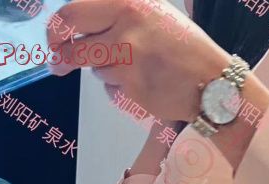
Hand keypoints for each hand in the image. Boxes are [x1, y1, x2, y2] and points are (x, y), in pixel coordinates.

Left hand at [45, 0, 231, 123]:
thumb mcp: (154, 12)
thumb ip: (119, 13)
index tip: (54, 38)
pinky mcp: (133, 91)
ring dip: (105, 71)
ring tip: (134, 68)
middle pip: (73, 46)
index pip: (73, 13)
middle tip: (58, 62)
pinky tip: (144, 83)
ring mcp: (128, 63)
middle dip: (60, 56)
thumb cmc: (185, 47)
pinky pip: (112, 91)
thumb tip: (79, 22)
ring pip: (96, 70)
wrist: (214, 83)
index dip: (56, 28)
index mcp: (129, 4)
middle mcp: (126, 30)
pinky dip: (121, 90)